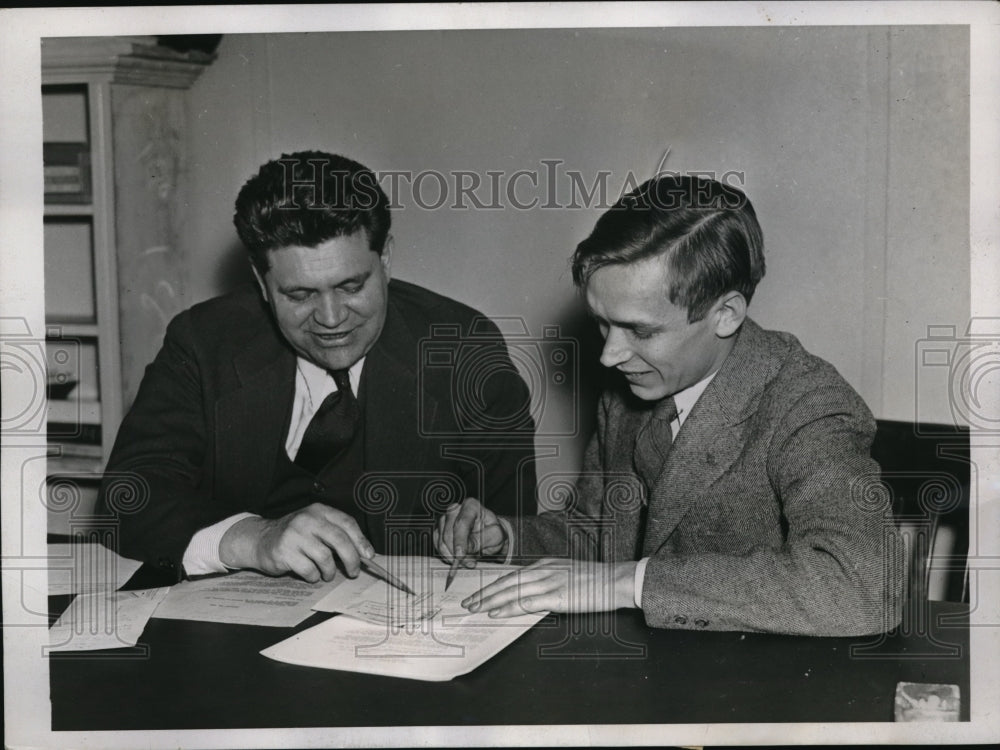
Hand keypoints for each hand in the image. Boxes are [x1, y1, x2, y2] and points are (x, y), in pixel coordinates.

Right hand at [219, 503, 373, 582]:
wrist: (261, 539)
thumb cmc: (295, 536)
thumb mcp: (315, 526)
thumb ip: (335, 535)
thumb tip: (362, 554)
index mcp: (319, 510)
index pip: (347, 523)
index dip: (361, 541)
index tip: (368, 556)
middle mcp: (308, 519)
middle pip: (340, 540)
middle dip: (351, 559)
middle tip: (353, 571)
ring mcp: (295, 535)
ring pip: (325, 558)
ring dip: (330, 571)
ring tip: (327, 574)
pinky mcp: (285, 551)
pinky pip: (309, 570)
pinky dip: (313, 576)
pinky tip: (311, 574)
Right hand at [433, 497, 506, 565]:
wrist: (489, 535)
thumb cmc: (493, 532)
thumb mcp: (496, 536)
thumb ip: (481, 540)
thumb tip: (466, 548)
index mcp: (471, 506)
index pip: (461, 523)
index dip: (460, 541)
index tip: (460, 556)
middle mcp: (455, 510)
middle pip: (448, 533)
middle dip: (457, 552)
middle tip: (469, 563)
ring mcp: (445, 519)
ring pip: (441, 541)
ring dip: (453, 556)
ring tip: (468, 561)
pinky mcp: (440, 531)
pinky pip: (438, 546)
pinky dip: (447, 556)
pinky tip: (458, 558)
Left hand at [461, 558, 637, 616]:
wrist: (617, 580)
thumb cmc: (596, 581)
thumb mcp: (567, 574)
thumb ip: (548, 581)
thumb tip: (531, 595)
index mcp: (545, 564)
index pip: (512, 575)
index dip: (492, 585)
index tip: (478, 593)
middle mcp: (544, 570)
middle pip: (506, 581)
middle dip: (484, 592)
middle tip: (467, 602)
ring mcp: (550, 582)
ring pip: (511, 591)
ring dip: (490, 600)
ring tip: (474, 608)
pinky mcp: (557, 596)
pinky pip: (527, 602)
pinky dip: (509, 608)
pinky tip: (496, 613)